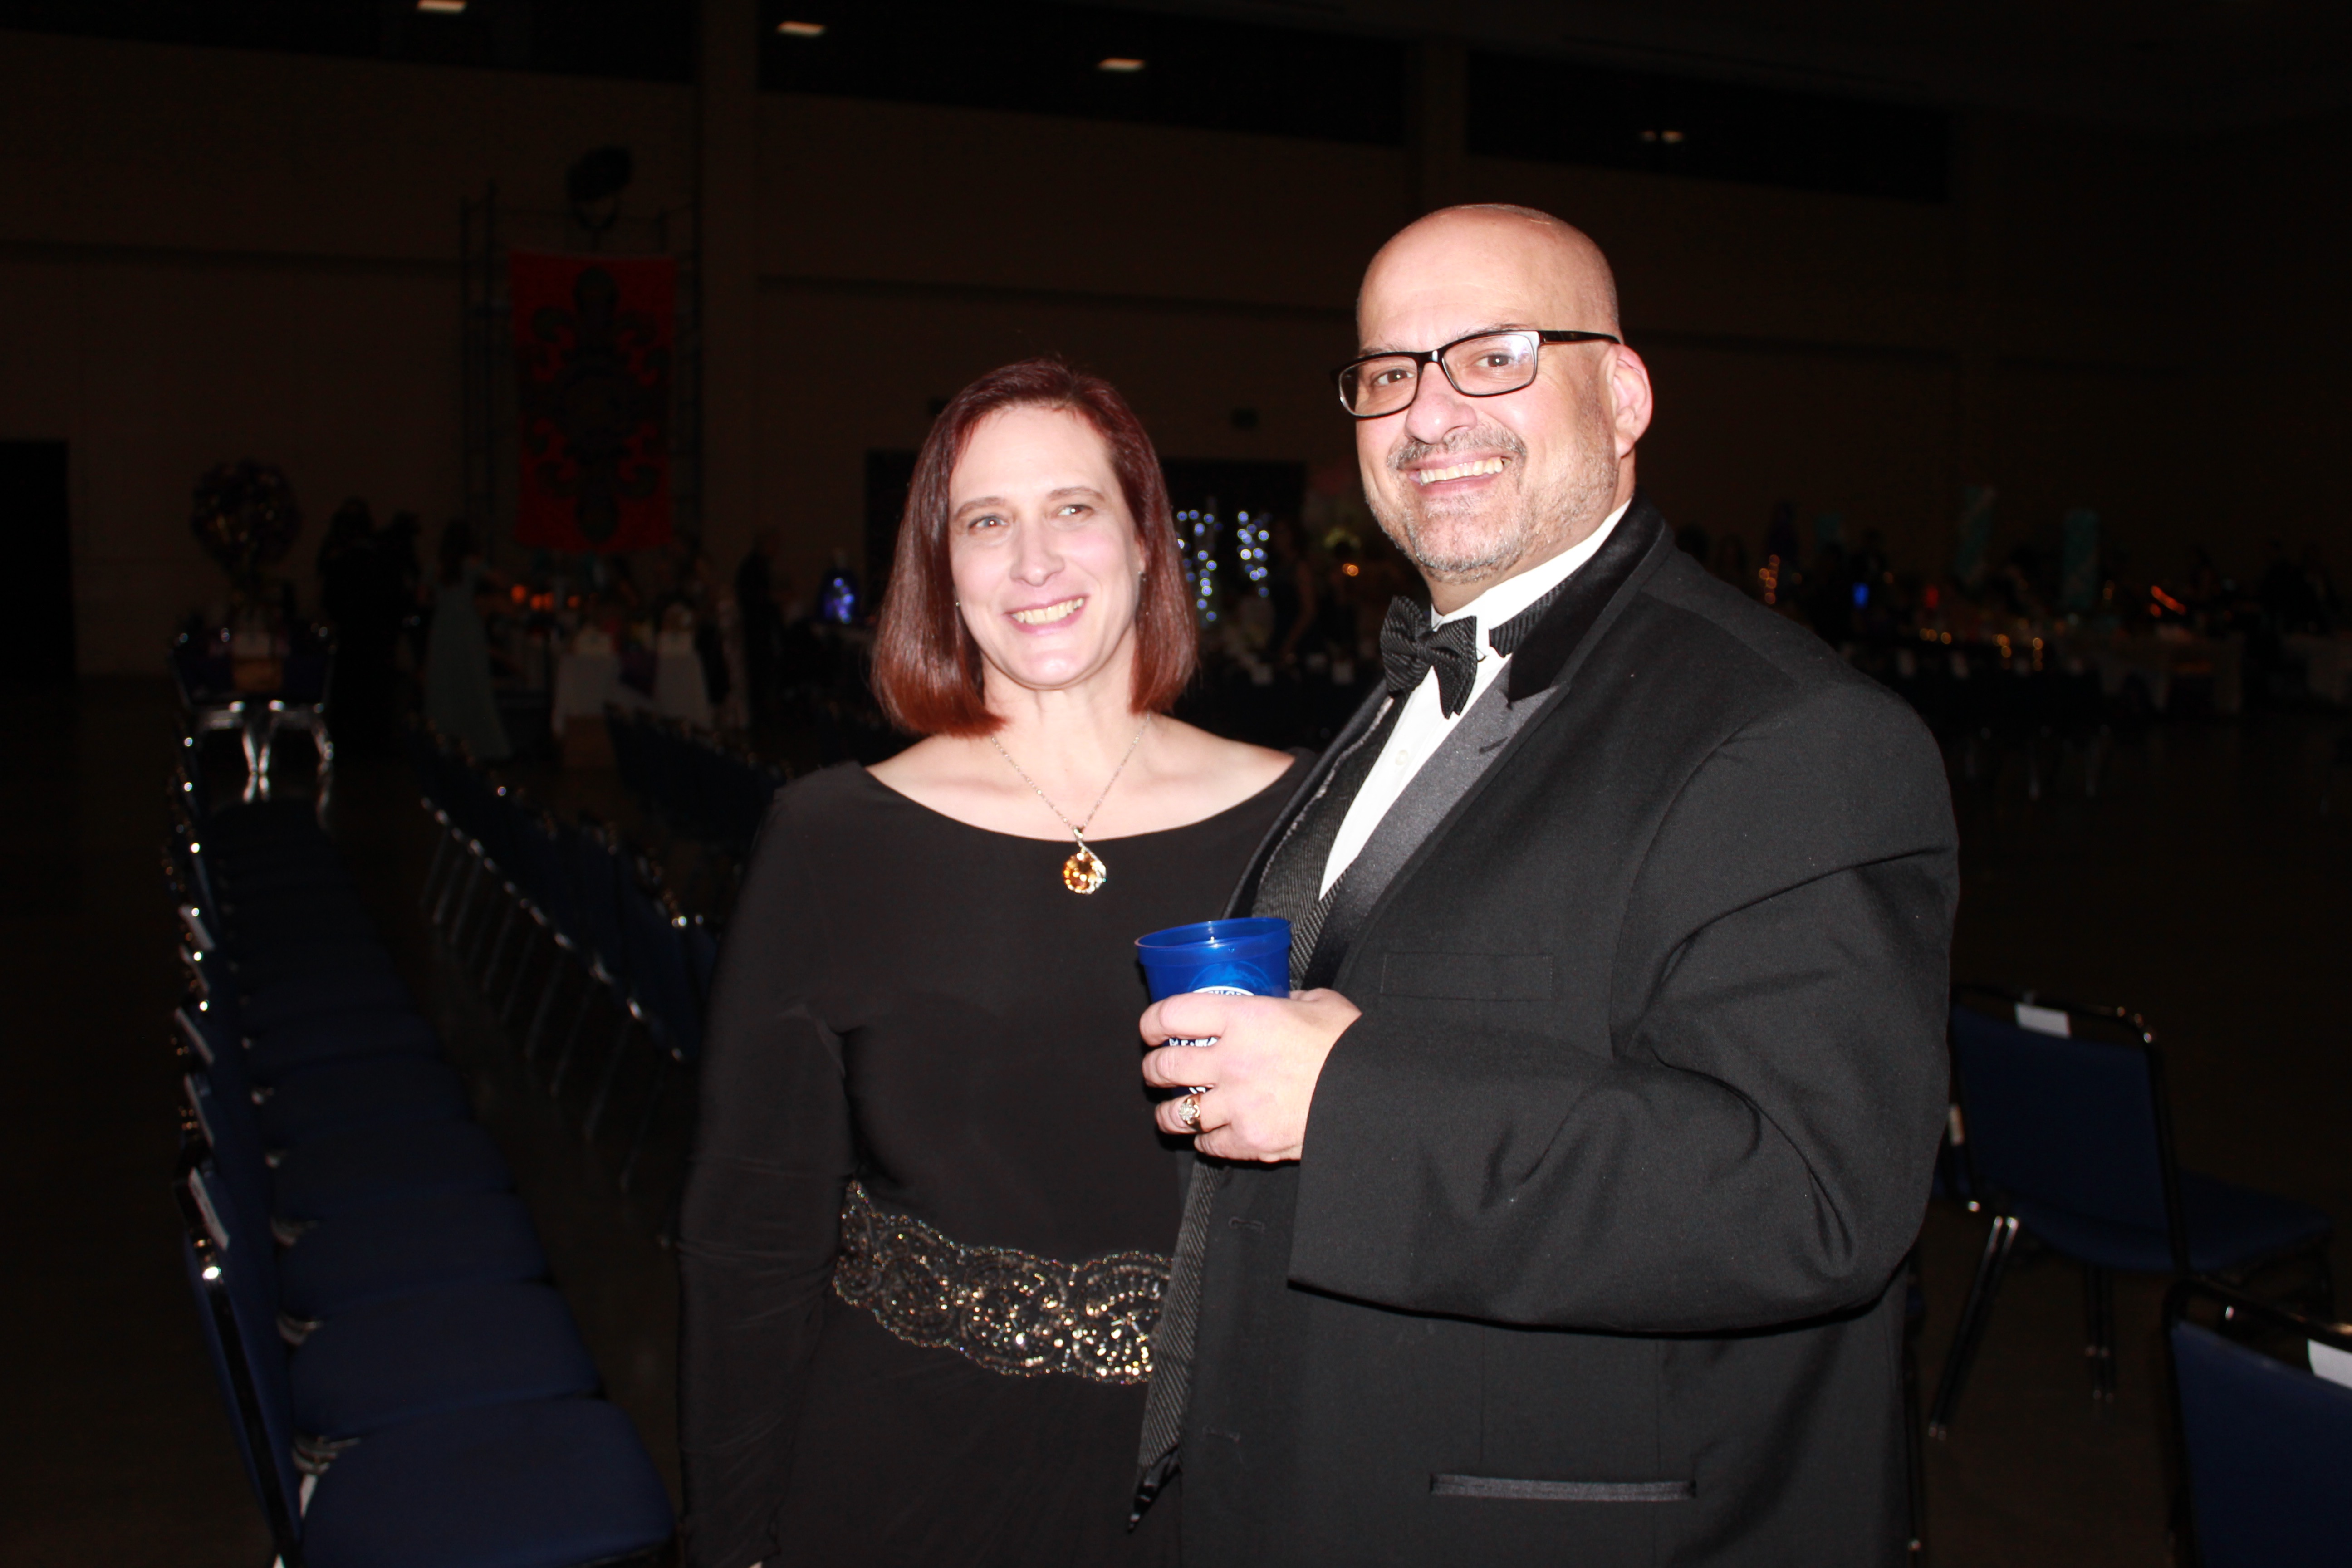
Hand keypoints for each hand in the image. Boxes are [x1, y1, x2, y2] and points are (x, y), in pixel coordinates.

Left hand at [1140, 989, 1360, 1161]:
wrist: (1375, 1094)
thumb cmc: (1350, 1046)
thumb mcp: (1318, 1003)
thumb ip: (1287, 1000)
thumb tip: (1278, 1000)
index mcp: (1243, 1018)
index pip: (1171, 1014)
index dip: (1152, 1021)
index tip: (1151, 1028)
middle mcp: (1231, 1060)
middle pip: (1164, 1066)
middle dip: (1153, 1069)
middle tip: (1156, 1069)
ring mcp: (1237, 1104)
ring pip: (1177, 1113)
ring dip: (1170, 1112)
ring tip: (1173, 1110)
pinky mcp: (1251, 1140)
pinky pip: (1210, 1144)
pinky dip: (1206, 1140)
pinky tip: (1211, 1134)